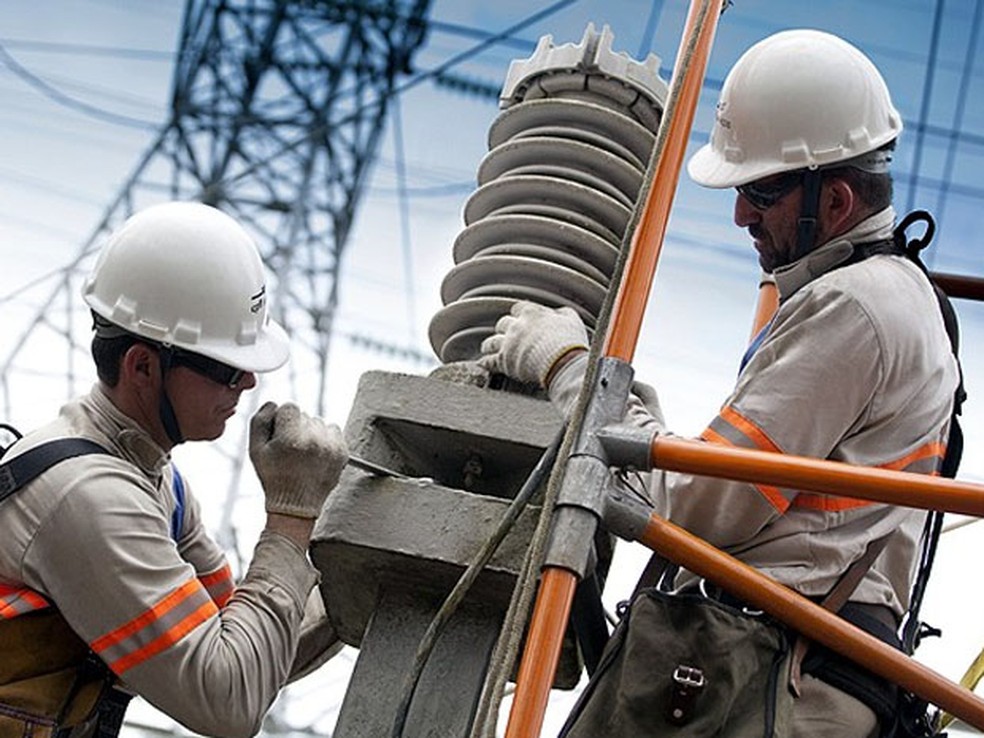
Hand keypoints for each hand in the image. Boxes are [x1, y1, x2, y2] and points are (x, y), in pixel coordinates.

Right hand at [249, 402, 347, 518]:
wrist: (297, 505)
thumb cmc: (274, 476)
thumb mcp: (256, 450)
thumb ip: (260, 421)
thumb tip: (273, 404)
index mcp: (291, 439)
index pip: (290, 407)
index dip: (282, 420)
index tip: (280, 436)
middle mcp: (314, 440)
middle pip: (305, 415)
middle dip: (296, 427)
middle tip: (291, 449)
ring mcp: (331, 446)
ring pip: (320, 422)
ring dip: (312, 432)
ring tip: (304, 453)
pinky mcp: (342, 452)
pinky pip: (334, 431)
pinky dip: (325, 439)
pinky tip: (316, 454)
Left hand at [478, 301, 588, 387]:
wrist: (562, 362)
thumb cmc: (569, 343)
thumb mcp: (572, 321)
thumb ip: (564, 314)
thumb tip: (560, 313)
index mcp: (532, 313)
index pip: (519, 309)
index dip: (519, 315)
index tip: (520, 320)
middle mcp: (517, 326)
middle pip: (503, 324)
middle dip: (504, 330)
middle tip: (505, 336)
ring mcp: (508, 343)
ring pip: (491, 341)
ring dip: (490, 345)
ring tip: (487, 348)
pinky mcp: (503, 361)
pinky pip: (489, 361)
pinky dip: (485, 362)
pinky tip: (483, 364)